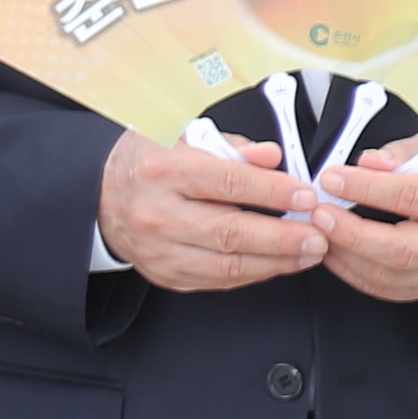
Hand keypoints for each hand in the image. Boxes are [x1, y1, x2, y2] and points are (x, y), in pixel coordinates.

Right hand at [93, 129, 325, 290]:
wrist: (99, 194)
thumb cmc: (147, 163)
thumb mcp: (183, 138)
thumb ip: (232, 148)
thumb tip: (272, 158)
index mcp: (163, 170)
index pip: (227, 182)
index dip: (273, 191)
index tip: (306, 195)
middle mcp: (157, 212)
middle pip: (230, 231)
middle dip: (283, 236)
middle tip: (318, 235)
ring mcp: (158, 249)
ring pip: (228, 263)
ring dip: (276, 261)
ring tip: (308, 252)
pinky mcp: (163, 273)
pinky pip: (217, 280)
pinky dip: (253, 272)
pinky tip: (276, 263)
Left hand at [313, 147, 417, 305]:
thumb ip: (402, 152)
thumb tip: (368, 163)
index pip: (409, 196)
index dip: (365, 188)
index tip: (332, 179)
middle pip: (399, 248)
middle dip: (350, 233)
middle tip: (319, 213)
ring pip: (389, 274)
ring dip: (345, 255)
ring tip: (319, 232)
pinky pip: (388, 288)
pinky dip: (354, 273)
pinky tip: (335, 253)